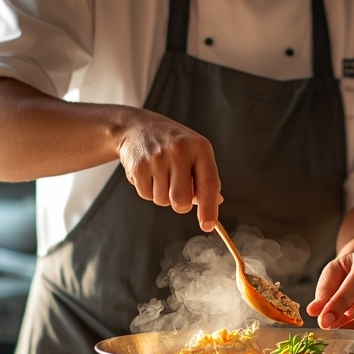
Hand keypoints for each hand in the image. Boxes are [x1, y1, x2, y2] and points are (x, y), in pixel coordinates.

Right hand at [116, 109, 221, 230]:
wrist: (138, 127)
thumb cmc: (173, 144)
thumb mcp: (195, 152)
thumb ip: (205, 177)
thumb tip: (216, 202)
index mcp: (200, 147)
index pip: (209, 184)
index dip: (209, 208)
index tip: (208, 226)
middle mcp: (180, 151)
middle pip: (182, 200)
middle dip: (180, 204)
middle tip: (177, 190)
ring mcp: (157, 158)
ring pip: (163, 201)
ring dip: (163, 195)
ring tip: (161, 173)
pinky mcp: (138, 166)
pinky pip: (146, 195)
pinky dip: (148, 190)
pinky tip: (148, 172)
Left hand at [306, 250, 353, 330]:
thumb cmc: (346, 271)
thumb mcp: (332, 273)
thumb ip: (323, 292)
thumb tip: (313, 311)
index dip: (341, 302)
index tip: (325, 320)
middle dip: (345, 316)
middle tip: (327, 324)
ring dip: (351, 324)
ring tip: (334, 325)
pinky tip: (346, 327)